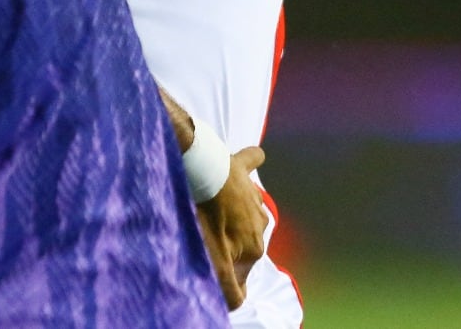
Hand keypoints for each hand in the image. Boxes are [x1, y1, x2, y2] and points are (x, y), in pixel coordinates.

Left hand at [195, 146, 268, 309]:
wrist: (198, 173)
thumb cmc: (204, 217)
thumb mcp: (213, 260)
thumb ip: (228, 286)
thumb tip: (239, 303)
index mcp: (254, 246)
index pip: (241, 272)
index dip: (224, 274)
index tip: (207, 267)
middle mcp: (261, 222)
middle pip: (243, 241)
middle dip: (228, 245)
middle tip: (204, 237)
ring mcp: (253, 194)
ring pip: (245, 208)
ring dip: (232, 212)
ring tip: (209, 207)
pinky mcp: (241, 168)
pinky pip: (252, 160)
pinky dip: (252, 160)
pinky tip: (254, 157)